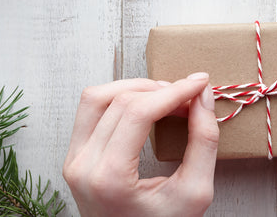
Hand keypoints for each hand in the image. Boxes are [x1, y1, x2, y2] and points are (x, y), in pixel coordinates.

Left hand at [63, 73, 218, 216]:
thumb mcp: (194, 193)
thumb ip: (204, 142)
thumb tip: (203, 96)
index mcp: (109, 178)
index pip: (138, 112)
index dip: (173, 91)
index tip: (200, 83)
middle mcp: (83, 166)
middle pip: (120, 101)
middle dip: (160, 90)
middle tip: (189, 98)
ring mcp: (73, 160)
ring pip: (97, 97)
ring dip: (135, 88)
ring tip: (166, 98)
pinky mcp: (73, 157)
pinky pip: (90, 111)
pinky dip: (117, 99)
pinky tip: (143, 106)